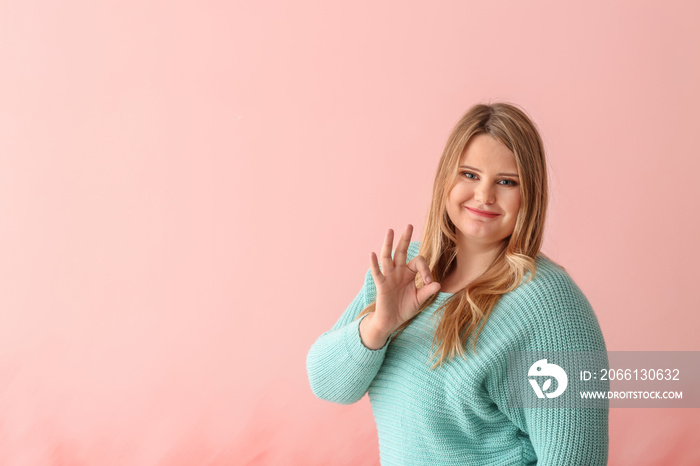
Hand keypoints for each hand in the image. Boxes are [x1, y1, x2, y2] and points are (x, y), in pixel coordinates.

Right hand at [359, 224, 440, 348]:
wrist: (392, 321)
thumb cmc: (405, 308)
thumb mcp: (419, 300)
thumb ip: (427, 291)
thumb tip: (437, 284)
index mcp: (408, 273)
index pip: (417, 262)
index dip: (425, 269)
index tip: (428, 281)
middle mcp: (398, 271)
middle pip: (401, 251)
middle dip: (405, 239)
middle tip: (409, 225)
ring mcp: (389, 276)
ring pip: (388, 257)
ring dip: (389, 244)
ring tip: (390, 231)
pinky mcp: (381, 285)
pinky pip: (377, 272)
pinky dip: (374, 264)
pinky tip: (372, 254)